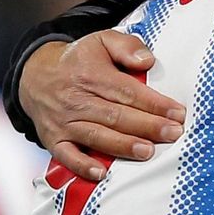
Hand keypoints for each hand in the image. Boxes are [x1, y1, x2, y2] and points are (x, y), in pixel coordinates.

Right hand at [19, 31, 186, 180]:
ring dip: (123, 146)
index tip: (177, 113)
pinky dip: (82, 166)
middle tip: (173, 133)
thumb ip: (127, 46)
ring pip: (96, 136)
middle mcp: (76, 99)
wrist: (35, 75)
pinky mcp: (53, 139)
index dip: (155, 103)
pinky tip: (101, 174)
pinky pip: (66, 156)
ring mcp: (64, 122)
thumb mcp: (102, 40)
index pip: (128, 91)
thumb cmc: (79, 60)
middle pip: (116, 115)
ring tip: (148, 152)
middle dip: (148, 126)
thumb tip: (147, 61)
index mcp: (91, 75)